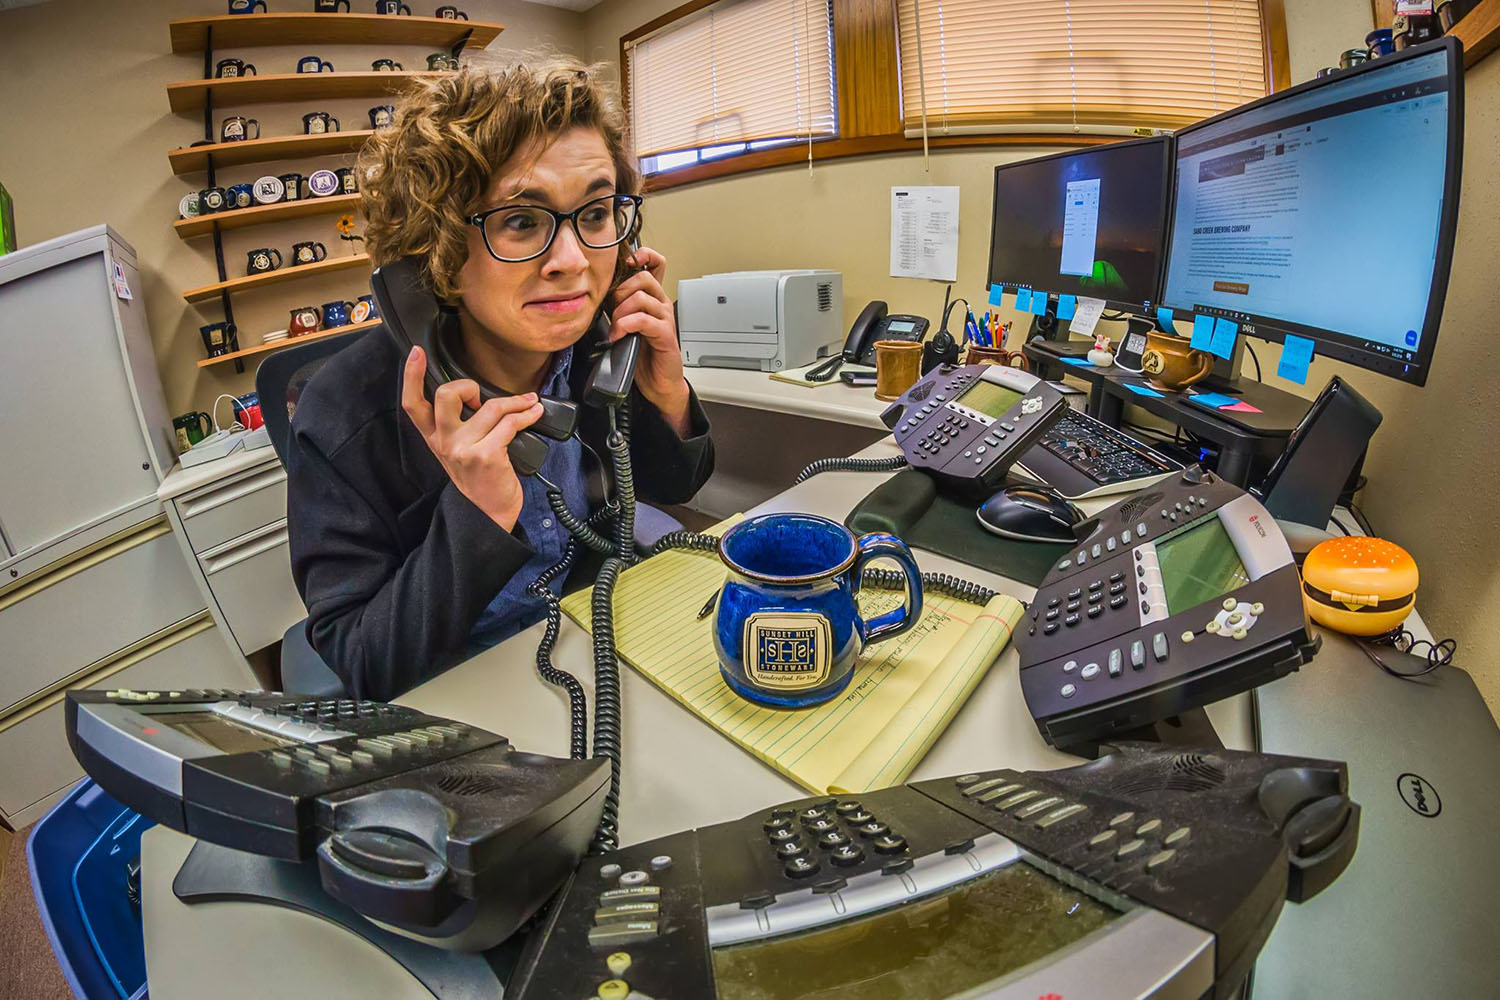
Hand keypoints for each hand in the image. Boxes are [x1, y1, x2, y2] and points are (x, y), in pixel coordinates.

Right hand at [401, 346, 543, 530]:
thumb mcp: (458, 452)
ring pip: (491, 407)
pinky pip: (510, 423)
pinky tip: (534, 413)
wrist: (488, 515)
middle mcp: (444, 442)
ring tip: (528, 404)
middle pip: (446, 394)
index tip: (416, 352)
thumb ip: (458, 426)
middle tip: (481, 396)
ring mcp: (464, 448)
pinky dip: (527, 414)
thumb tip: (479, 396)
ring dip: (516, 402)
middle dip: (467, 385)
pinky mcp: (487, 455)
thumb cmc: (480, 480)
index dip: (412, 376)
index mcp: (434, 439)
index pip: (413, 404)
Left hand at [608, 245, 691, 434]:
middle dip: (621, 291)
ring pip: (641, 297)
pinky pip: (644, 320)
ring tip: (615, 328)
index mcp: (652, 297)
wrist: (658, 382)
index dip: (643, 256)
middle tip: (612, 310)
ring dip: (621, 311)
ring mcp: (665, 318)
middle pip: (642, 277)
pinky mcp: (665, 334)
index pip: (656, 263)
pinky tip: (619, 336)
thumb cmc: (640, 353)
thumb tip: (594, 292)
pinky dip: (626, 325)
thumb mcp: (623, 323)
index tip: (626, 264)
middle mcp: (661, 303)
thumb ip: (615, 306)